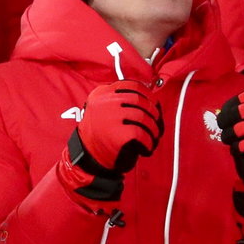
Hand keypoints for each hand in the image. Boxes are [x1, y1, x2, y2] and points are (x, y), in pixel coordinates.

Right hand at [60, 80, 162, 206]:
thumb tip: (150, 99)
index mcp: (100, 94)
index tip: (152, 102)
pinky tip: (146, 147)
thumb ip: (119, 101)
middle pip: (139, 100)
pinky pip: (141, 133)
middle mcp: (104, 102)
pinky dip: (148, 141)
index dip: (146, 94)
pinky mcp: (117, 133)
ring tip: (153, 137)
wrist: (87, 158)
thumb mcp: (103, 110)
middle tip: (155, 123)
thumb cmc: (99, 135)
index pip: (130, 85)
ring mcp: (110, 116)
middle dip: (152, 112)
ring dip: (153, 128)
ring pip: (143, 116)